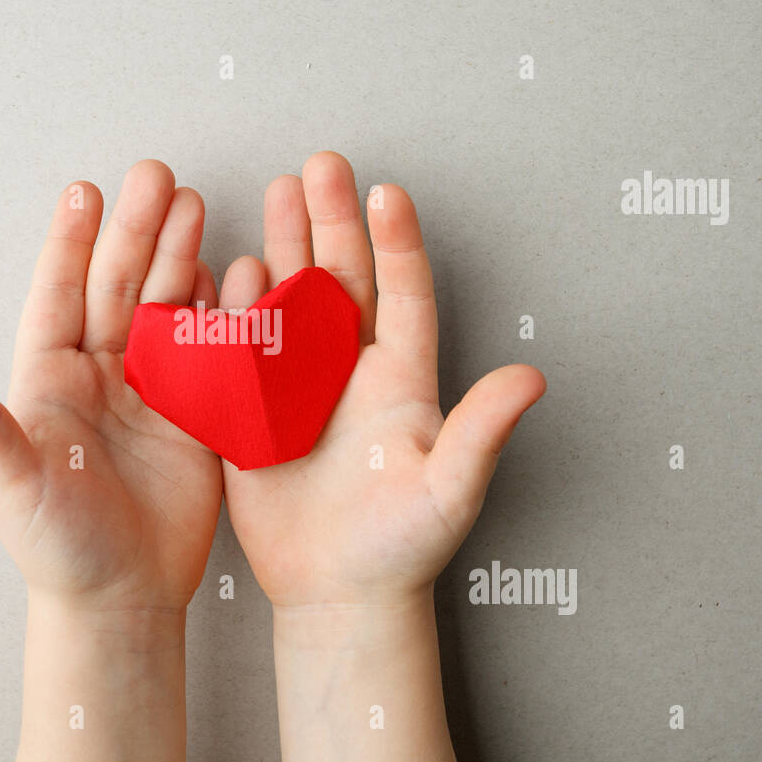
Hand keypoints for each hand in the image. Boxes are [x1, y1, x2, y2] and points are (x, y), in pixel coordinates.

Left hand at [0, 160, 220, 760]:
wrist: (122, 599)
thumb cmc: (56, 548)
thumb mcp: (11, 483)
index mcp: (51, 382)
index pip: (61, 297)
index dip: (72, 244)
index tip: (84, 192)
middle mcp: (100, 377)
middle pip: (118, 288)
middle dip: (137, 232)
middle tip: (156, 177)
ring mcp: (152, 392)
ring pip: (164, 308)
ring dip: (179, 257)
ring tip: (192, 206)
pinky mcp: (196, 416)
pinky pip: (209, 352)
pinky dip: (221, 312)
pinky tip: (232, 274)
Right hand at [218, 151, 545, 760]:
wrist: (339, 595)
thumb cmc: (403, 548)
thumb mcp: (450, 489)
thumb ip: (482, 432)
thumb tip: (533, 379)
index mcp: (401, 379)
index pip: (401, 295)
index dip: (396, 243)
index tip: (385, 191)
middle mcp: (350, 371)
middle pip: (342, 280)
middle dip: (330, 222)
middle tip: (319, 166)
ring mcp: (300, 387)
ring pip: (292, 301)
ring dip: (283, 248)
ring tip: (275, 193)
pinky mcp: (258, 412)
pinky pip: (243, 350)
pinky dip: (234, 310)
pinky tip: (228, 270)